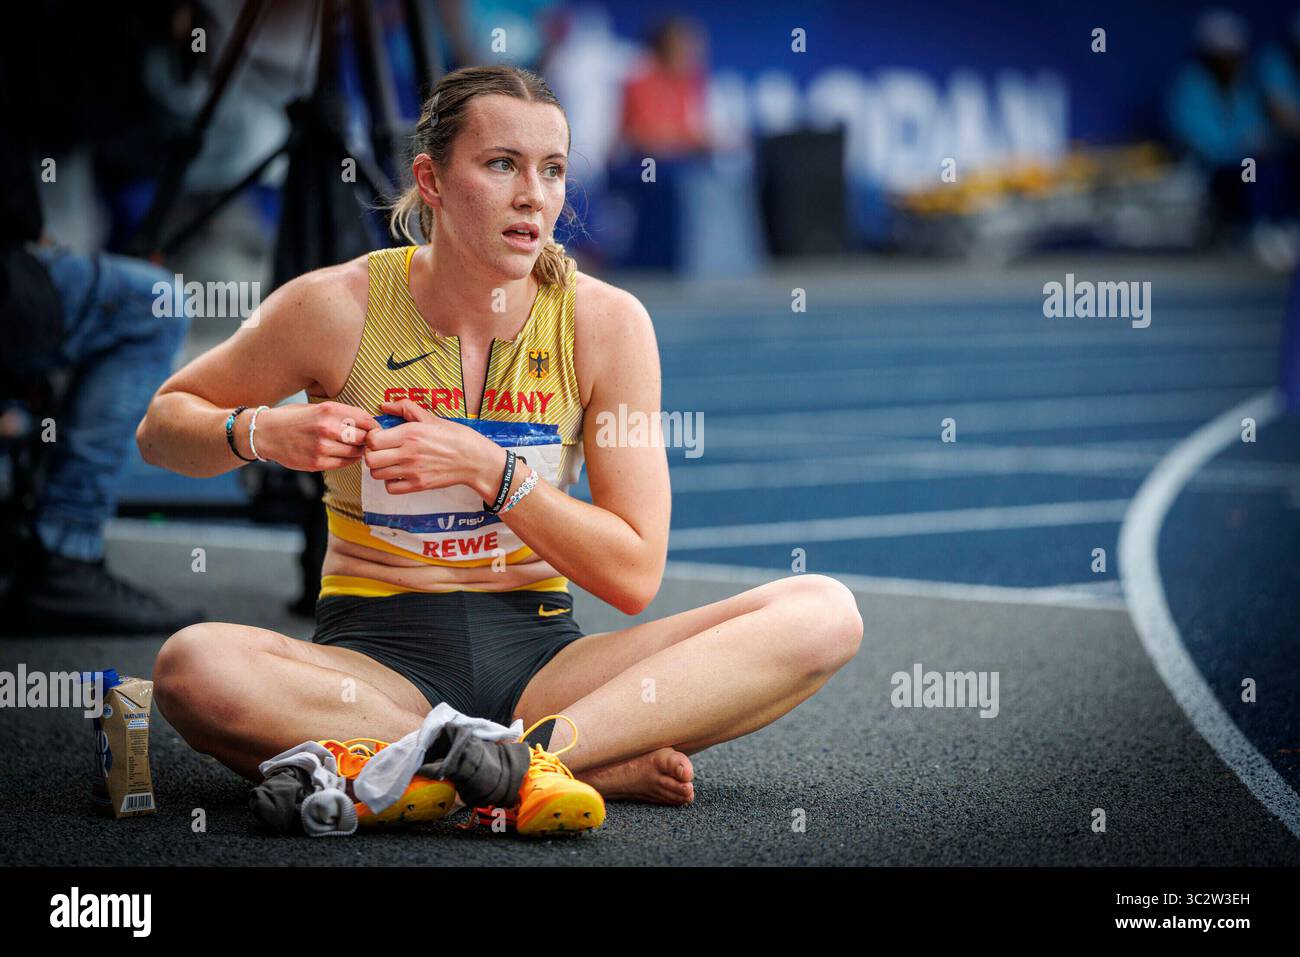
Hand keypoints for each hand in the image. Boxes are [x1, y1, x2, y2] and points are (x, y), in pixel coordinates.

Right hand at [253, 401, 378, 471]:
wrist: (265, 433)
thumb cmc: (293, 418)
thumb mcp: (317, 408)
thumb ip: (341, 415)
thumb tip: (368, 423)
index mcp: (329, 410)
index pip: (366, 420)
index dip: (374, 426)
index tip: (375, 429)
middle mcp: (327, 428)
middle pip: (364, 438)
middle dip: (367, 439)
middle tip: (367, 440)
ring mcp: (322, 447)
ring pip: (355, 453)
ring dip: (359, 451)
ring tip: (355, 447)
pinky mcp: (317, 463)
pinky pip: (344, 464)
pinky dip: (348, 460)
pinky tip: (344, 454)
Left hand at [364, 399, 497, 493]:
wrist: (475, 460)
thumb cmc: (456, 437)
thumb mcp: (432, 418)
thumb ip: (406, 408)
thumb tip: (384, 405)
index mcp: (411, 433)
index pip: (372, 439)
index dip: (372, 437)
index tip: (380, 436)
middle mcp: (409, 452)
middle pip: (370, 459)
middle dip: (372, 454)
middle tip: (381, 451)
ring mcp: (413, 471)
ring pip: (377, 474)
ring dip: (380, 468)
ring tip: (390, 462)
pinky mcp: (418, 485)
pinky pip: (390, 488)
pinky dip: (391, 482)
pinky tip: (399, 474)